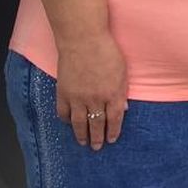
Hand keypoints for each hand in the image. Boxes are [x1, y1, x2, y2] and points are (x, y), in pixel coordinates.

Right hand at [54, 34, 128, 149]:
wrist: (82, 39)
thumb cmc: (106, 51)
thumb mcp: (122, 71)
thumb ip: (122, 91)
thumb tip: (124, 109)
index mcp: (113, 94)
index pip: (114, 119)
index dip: (113, 131)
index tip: (112, 139)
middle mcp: (96, 99)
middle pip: (97, 124)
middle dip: (98, 138)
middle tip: (97, 147)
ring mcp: (78, 98)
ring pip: (80, 123)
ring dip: (82, 135)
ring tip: (83, 143)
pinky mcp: (63, 93)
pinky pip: (64, 112)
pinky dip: (66, 120)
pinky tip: (69, 124)